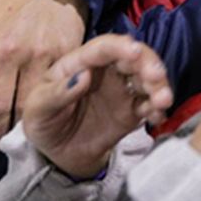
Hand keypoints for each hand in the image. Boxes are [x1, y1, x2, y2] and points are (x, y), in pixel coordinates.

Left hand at [20, 35, 171, 179]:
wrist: (58, 154)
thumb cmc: (44, 122)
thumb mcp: (37, 110)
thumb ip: (56, 93)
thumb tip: (83, 76)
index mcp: (81, 63)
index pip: (103, 47)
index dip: (120, 46)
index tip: (134, 51)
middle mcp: (106, 71)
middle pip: (134, 58)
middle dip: (148, 63)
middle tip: (156, 76)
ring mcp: (123, 89)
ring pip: (147, 78)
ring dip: (159, 86)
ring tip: (163, 101)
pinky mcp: (133, 110)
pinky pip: (150, 104)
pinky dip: (158, 108)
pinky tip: (158, 116)